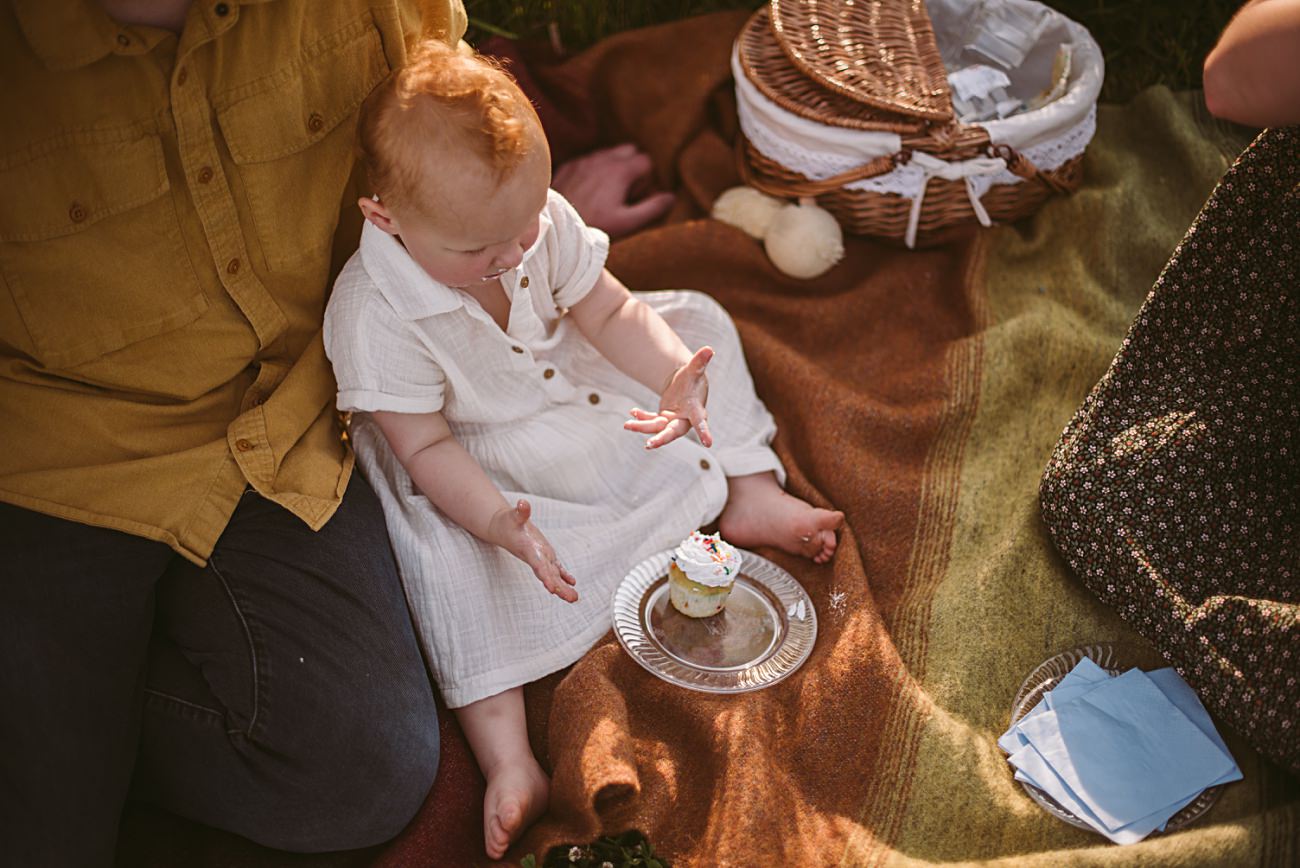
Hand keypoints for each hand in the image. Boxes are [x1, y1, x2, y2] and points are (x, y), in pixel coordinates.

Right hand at [488, 499, 578, 602]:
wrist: (501, 528)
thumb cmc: (507, 522)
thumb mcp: (513, 515)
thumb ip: (520, 512)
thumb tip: (522, 504)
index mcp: (529, 551)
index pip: (539, 566)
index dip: (547, 577)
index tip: (553, 589)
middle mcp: (536, 557)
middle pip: (548, 575)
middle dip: (559, 588)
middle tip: (572, 599)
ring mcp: (540, 558)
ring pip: (553, 574)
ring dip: (563, 586)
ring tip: (574, 598)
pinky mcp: (543, 555)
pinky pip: (554, 568)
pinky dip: (563, 575)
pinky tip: (572, 582)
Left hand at [552, 143, 674, 237]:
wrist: (556, 225)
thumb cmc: (594, 224)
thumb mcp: (628, 221)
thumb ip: (652, 208)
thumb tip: (671, 198)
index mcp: (621, 170)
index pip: (646, 160)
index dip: (646, 178)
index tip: (636, 195)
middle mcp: (603, 159)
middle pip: (629, 150)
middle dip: (632, 167)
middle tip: (624, 192)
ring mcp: (585, 160)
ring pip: (608, 153)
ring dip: (613, 168)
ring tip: (607, 193)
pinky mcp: (570, 165)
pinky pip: (589, 160)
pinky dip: (594, 170)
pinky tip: (589, 191)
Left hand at [624, 346, 713, 449]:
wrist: (685, 387)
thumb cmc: (692, 379)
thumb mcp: (694, 370)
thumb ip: (700, 362)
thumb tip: (709, 349)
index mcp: (695, 409)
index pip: (701, 421)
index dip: (704, 431)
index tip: (708, 444)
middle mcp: (684, 420)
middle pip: (673, 432)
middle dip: (661, 438)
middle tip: (649, 444)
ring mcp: (672, 422)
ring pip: (657, 429)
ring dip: (643, 427)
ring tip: (627, 424)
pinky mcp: (662, 421)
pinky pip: (650, 422)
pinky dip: (641, 417)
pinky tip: (632, 412)